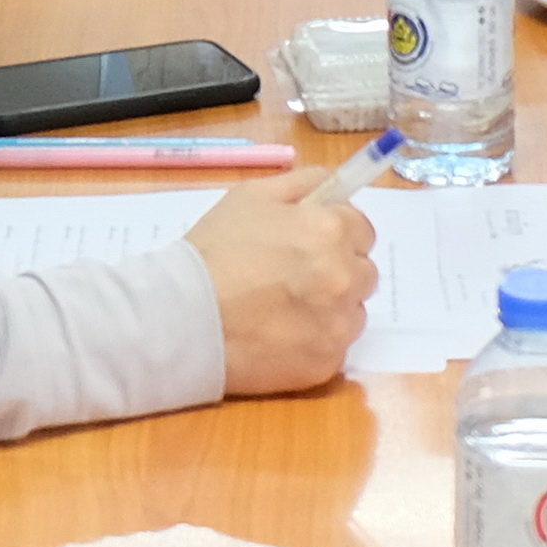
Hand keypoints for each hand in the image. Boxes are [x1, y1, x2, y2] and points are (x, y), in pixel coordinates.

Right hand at [188, 168, 378, 393]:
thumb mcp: (252, 196)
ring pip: (353, 311)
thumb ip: (303, 183)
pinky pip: (335, 346)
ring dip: (331, 308)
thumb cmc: (214, 251)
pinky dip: (316, 341)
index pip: (363, 230)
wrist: (184, 318)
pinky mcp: (326, 363)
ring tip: (285, 309)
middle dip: (338, 270)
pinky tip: (281, 335)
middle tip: (296, 277)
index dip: (337, 234)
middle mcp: (344, 276)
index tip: (312, 244)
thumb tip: (335, 187)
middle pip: (363, 271)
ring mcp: (337, 324)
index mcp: (329, 230)